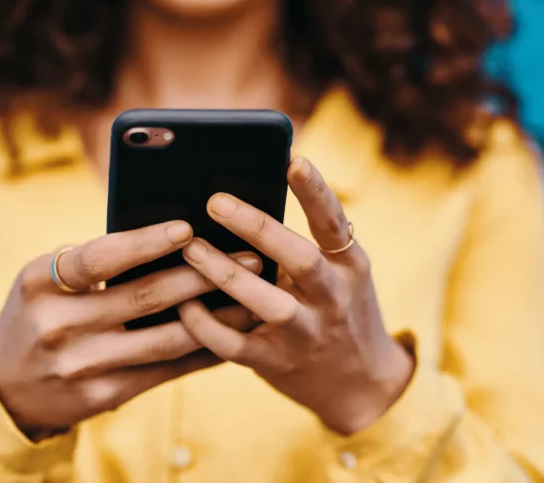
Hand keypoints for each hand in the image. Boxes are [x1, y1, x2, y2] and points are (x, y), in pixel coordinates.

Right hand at [0, 220, 260, 439]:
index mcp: (40, 284)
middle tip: (248, 255)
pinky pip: (164, 370)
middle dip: (202, 274)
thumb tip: (168, 236)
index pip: (97, 257)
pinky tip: (230, 333)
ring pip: (164, 338)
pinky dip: (201, 351)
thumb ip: (88, 260)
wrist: (5, 386)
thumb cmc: (37, 313)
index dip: (145, 242)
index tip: (187, 227)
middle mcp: (58, 325)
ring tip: (252, 294)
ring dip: (215, 316)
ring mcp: (81, 365)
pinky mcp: (103, 395)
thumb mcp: (42, 280)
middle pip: (143, 296)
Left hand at [178, 157, 415, 435]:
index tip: (293, 159)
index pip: (334, 222)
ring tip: (190, 247)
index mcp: (348, 265)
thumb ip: (305, 241)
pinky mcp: (277, 363)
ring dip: (226, 274)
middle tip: (215, 201)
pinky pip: (236, 345)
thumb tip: (247, 192)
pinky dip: (207, 326)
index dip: (315, 192)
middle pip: (299, 258)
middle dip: (257, 228)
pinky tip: (183, 305)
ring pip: (267, 304)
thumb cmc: (335, 308)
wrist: (360, 384)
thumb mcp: (339, 272)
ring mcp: (306, 333)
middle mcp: (332, 298)